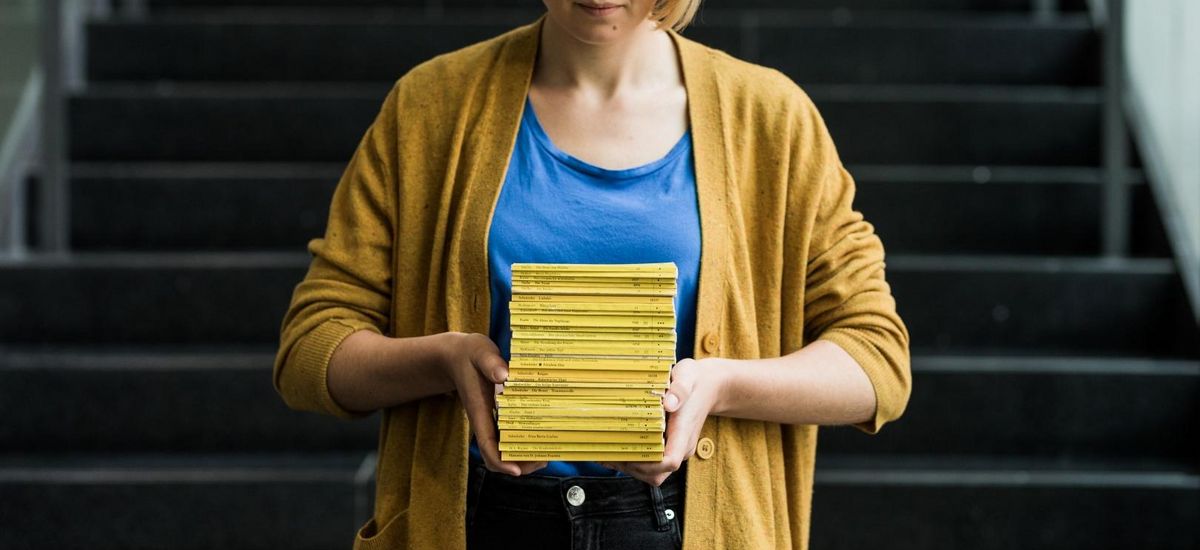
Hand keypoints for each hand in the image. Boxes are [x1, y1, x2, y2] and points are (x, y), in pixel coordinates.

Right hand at [440, 332, 546, 475]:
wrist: (456, 356)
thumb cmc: (469, 354)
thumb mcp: (480, 352)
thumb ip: (490, 363)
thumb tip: (504, 376)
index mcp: (479, 412)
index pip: (487, 445)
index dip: (501, 461)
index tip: (517, 469)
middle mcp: (485, 422)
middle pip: (498, 455)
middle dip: (520, 463)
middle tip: (544, 458)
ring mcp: (491, 421)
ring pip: (504, 449)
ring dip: (524, 455)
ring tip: (547, 452)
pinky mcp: (497, 416)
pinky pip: (509, 437)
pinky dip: (524, 441)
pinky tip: (541, 434)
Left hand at [599, 357, 726, 485]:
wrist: (709, 387)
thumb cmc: (696, 381)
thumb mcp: (688, 376)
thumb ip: (680, 389)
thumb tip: (668, 403)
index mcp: (684, 433)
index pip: (670, 461)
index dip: (648, 464)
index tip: (628, 453)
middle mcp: (681, 447)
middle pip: (658, 474)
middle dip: (633, 468)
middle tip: (610, 454)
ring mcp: (676, 449)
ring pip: (654, 473)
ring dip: (632, 467)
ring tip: (610, 453)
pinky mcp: (670, 447)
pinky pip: (652, 464)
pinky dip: (635, 461)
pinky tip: (618, 448)